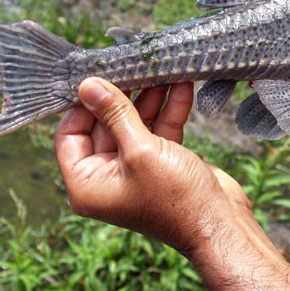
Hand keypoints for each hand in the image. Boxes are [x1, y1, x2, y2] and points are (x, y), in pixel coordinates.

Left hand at [55, 78, 289, 290]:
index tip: (97, 78)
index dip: (82, 106)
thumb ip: (115, 114)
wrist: (220, 223)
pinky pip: (159, 131)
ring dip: (150, 99)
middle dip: (123, 96)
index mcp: (88, 184)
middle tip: (133, 67)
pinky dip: (170, 110)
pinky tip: (181, 86)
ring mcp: (137, 170)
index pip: (70, 136)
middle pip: (106, 126)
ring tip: (161, 71)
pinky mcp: (163, 163)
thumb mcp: (140, 150)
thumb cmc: (176, 199)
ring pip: (136, 125)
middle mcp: (108, 178)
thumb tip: (88, 85)